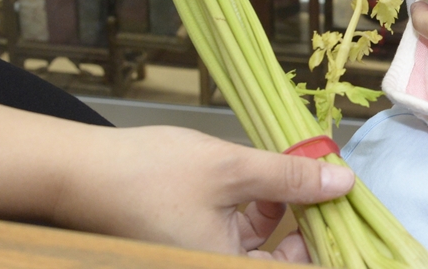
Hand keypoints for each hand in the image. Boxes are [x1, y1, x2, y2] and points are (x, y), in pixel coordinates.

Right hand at [53, 125, 353, 260]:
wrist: (79, 172)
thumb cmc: (150, 173)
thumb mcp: (233, 168)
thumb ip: (291, 178)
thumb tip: (344, 185)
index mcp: (222, 268)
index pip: (294, 268)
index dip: (327, 242)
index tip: (347, 208)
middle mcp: (212, 268)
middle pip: (280, 259)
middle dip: (310, 222)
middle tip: (331, 184)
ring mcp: (200, 258)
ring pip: (262, 245)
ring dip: (286, 212)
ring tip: (299, 172)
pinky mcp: (190, 244)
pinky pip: (239, 235)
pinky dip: (258, 209)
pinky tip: (265, 178)